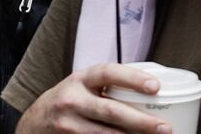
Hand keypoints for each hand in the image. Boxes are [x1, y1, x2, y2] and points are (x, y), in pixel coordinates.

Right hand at [16, 64, 170, 133]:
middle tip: (165, 128)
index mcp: (81, 79)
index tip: (155, 87)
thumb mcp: (84, 85)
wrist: (36, 121)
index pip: (109, 73)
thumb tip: (151, 91)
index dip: (132, 79)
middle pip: (111, 111)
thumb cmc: (70, 99)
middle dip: (141, 121)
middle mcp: (73, 100)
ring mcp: (68, 124)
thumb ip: (109, 86)